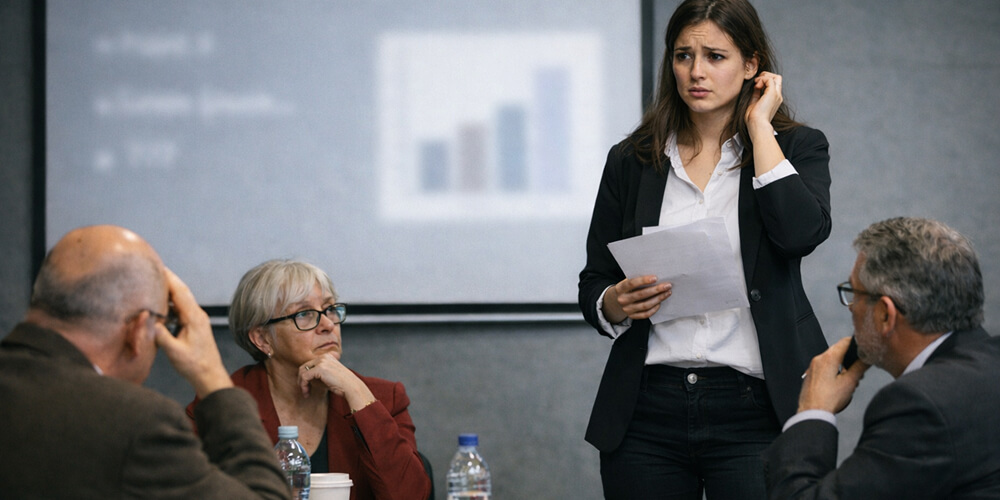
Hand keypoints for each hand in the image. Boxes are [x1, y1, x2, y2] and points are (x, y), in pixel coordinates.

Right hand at [154, 267, 232, 397]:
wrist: (209, 374)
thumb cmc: (194, 365)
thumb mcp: (174, 352)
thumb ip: (162, 336)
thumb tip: (149, 321)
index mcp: (194, 318)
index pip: (180, 292)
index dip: (169, 279)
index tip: (158, 267)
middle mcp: (197, 315)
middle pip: (181, 292)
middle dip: (168, 280)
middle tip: (154, 269)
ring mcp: (197, 319)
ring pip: (182, 300)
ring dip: (169, 291)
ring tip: (154, 283)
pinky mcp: (195, 324)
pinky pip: (182, 309)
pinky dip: (171, 303)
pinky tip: (161, 304)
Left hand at [298, 354, 375, 411]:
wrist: (351, 387)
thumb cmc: (341, 385)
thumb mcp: (328, 376)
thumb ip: (318, 374)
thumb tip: (304, 378)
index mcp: (327, 357)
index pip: (309, 365)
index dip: (305, 377)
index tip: (307, 387)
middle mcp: (324, 357)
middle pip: (303, 367)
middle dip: (301, 380)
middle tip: (305, 391)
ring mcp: (321, 361)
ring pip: (302, 372)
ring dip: (302, 384)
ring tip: (306, 393)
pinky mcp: (319, 368)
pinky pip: (305, 377)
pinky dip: (303, 386)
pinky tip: (307, 393)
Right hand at [603, 275, 671, 323]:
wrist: (616, 301)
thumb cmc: (627, 289)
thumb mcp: (627, 282)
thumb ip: (636, 279)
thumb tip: (656, 276)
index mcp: (620, 288)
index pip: (631, 283)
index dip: (643, 280)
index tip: (655, 278)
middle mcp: (622, 299)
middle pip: (641, 295)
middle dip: (656, 290)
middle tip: (667, 285)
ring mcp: (627, 309)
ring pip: (645, 305)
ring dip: (658, 299)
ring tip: (667, 293)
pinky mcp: (632, 316)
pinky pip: (645, 314)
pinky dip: (654, 309)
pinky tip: (660, 303)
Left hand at [745, 71, 782, 134]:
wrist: (757, 125)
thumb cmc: (754, 119)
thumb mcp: (754, 103)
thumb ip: (756, 94)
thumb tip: (755, 86)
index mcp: (774, 100)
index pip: (774, 84)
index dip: (765, 81)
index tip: (755, 85)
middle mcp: (778, 96)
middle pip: (777, 78)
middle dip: (766, 76)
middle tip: (756, 81)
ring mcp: (777, 95)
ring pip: (775, 77)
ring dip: (764, 76)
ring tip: (756, 83)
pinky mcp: (772, 94)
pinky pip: (769, 79)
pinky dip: (762, 79)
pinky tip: (756, 85)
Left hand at [798, 336, 870, 413]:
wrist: (812, 412)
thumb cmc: (828, 399)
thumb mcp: (850, 382)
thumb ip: (860, 367)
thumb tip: (866, 358)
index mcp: (828, 358)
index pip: (845, 342)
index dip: (856, 344)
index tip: (863, 349)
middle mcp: (818, 359)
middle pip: (838, 351)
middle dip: (850, 358)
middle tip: (858, 370)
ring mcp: (812, 367)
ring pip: (831, 360)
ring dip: (842, 366)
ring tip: (849, 380)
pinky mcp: (810, 375)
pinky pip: (823, 368)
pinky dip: (833, 371)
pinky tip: (838, 383)